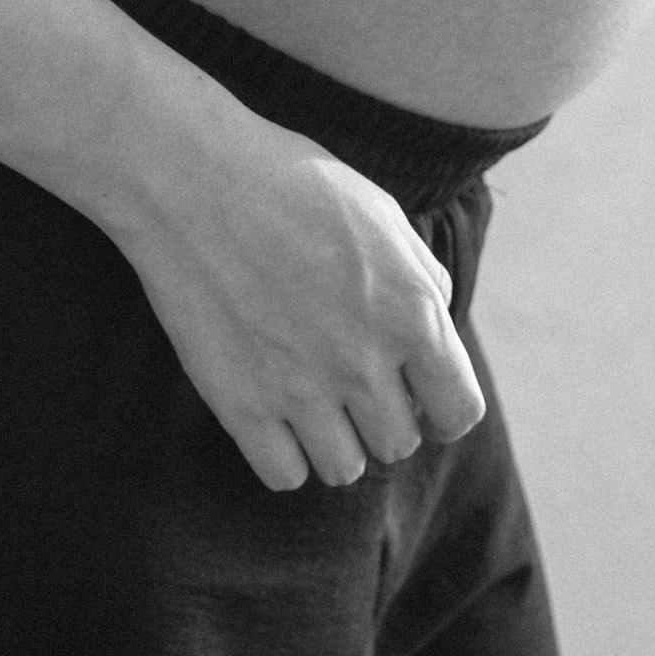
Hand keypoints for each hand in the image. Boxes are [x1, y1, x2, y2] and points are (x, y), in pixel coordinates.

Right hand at [108, 88, 487, 494]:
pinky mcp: (243, 406)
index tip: (422, 398)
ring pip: (345, 469)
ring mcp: (302, 390)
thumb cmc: (292, 182)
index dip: (444, 409)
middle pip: (399, 444)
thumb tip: (438, 318)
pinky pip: (285, 475)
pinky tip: (273, 411)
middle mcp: (364, 363)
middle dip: (382, 417)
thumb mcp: (381, 212)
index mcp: (410, 313)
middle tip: (352, 382)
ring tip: (312, 399)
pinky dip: (284, 454)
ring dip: (335, 441)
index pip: (458, 411)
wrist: (196, 180)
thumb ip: (420, 275)